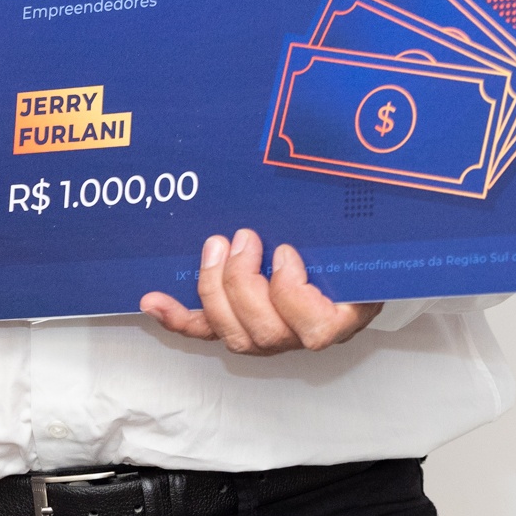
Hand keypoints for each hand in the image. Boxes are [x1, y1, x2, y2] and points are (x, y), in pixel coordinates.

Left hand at [139, 229, 381, 354]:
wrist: (343, 255)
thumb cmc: (352, 244)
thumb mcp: (361, 231)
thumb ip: (348, 221)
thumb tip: (343, 181)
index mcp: (343, 314)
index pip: (317, 329)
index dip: (292, 293)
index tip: (285, 252)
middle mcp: (304, 333)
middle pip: (265, 331)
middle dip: (243, 282)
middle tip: (243, 239)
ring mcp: (269, 334)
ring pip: (233, 334)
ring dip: (214, 288)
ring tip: (214, 248)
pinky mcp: (239, 326)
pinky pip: (206, 330)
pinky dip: (177, 316)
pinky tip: (154, 301)